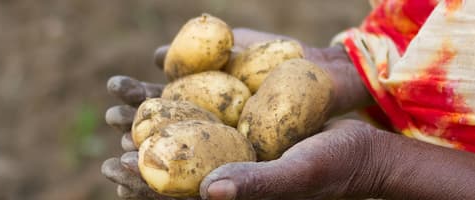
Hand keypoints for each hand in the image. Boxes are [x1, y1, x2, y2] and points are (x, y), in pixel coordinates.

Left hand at [101, 28, 374, 198]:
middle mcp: (229, 162)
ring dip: (155, 107)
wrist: (365, 143)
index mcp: (232, 187)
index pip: (178, 190)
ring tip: (122, 92)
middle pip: (175, 153)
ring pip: (188, 122)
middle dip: (141, 137)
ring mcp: (238, 137)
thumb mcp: (297, 174)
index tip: (115, 160)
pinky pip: (210, 100)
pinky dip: (186, 85)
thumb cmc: (336, 165)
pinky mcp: (248, 115)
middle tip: (110, 117)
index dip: (145, 179)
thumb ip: (255, 185)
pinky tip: (162, 68)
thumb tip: (207, 192)